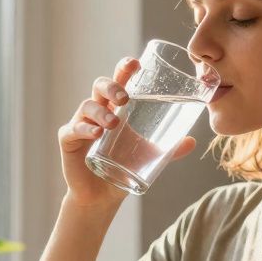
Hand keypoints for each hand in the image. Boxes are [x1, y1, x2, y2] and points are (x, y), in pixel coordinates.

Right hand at [57, 56, 197, 206]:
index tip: (135, 63)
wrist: (102, 196)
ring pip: (87, 106)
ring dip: (101, 112)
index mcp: (115, 107)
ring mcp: (81, 123)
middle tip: (125, 98)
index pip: (118, 80)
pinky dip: (84, 129)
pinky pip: (73, 129)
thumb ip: (169, 149)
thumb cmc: (123, 168)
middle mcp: (97, 111)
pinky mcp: (68, 140)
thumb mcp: (149, 157)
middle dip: (112, 87)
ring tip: (114, 124)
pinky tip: (96, 134)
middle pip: (100, 87)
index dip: (124, 69)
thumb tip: (192, 141)